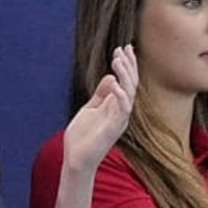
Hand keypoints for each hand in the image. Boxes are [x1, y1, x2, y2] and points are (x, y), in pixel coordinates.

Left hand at [64, 44, 137, 170]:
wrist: (76, 159)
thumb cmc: (82, 137)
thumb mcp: (90, 109)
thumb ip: (100, 95)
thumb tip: (110, 77)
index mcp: (116, 106)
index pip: (126, 82)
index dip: (127, 65)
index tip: (123, 48)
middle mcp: (121, 112)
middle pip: (131, 84)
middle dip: (128, 65)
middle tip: (123, 49)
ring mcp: (119, 120)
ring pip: (129, 93)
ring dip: (124, 75)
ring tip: (117, 60)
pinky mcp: (113, 129)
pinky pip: (122, 110)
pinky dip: (120, 96)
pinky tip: (115, 83)